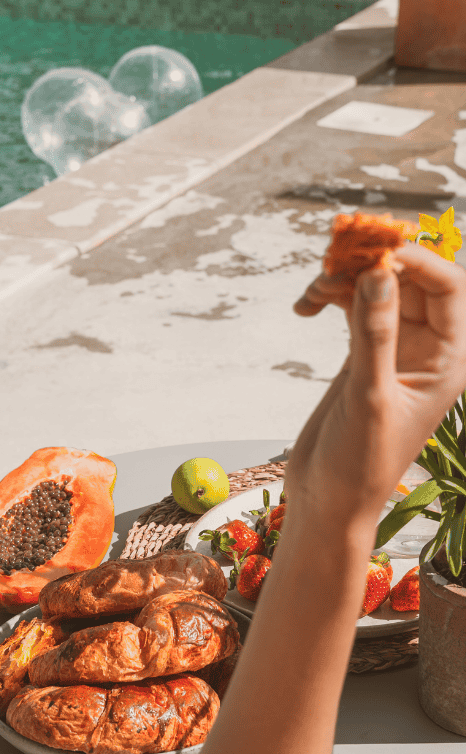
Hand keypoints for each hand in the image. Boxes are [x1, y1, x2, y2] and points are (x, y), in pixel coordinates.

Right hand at [284, 243, 465, 539]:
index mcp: (449, 359)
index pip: (448, 287)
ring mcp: (394, 347)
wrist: (328, 502)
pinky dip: (330, 297)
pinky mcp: (363, 352)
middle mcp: (428, 347)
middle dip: (374, 262)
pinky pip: (353, 305)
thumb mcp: (369, 397)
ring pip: (377, 287)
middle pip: (411, 279)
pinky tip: (305, 306)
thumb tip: (379, 274)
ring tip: (314, 288)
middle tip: (335, 257)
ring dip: (345, 278)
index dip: (417, 260)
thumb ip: (375, 334)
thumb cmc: (360, 464)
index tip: (375, 252)